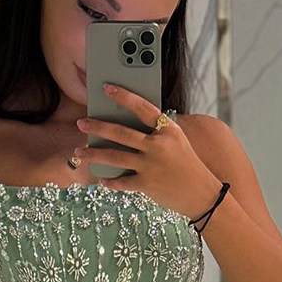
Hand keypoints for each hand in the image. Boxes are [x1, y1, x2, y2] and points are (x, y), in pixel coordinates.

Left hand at [75, 84, 219, 218]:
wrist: (202, 193)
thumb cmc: (188, 165)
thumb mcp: (177, 142)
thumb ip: (156, 133)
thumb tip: (126, 128)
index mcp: (167, 130)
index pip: (142, 108)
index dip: (124, 96)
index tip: (106, 88)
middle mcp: (157, 146)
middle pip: (121, 133)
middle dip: (97, 127)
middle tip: (81, 123)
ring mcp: (151, 166)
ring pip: (115, 157)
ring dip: (94, 155)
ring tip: (79, 152)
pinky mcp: (147, 185)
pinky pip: (122, 182)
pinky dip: (110, 182)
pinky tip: (102, 180)